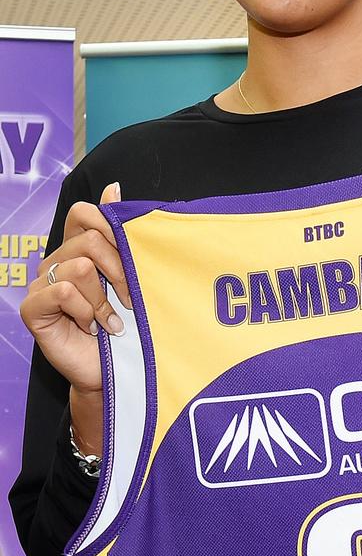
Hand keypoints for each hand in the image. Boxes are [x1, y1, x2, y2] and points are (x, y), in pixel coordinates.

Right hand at [20, 181, 129, 395]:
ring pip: (80, 267)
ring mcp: (42, 283)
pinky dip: (86, 311)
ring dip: (104, 299)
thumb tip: (113, 187)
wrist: (114, 368)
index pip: (85, 213)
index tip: (134, 254)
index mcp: (78, 248)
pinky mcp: (32, 307)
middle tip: (130, 299)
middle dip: (120, 271)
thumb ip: (120, 232)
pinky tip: (93, 328)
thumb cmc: (126, 321)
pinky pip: (64, 291)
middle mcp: (56, 260)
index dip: (112, 227)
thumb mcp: (131, 273)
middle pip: (90, 240)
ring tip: (109, 319)